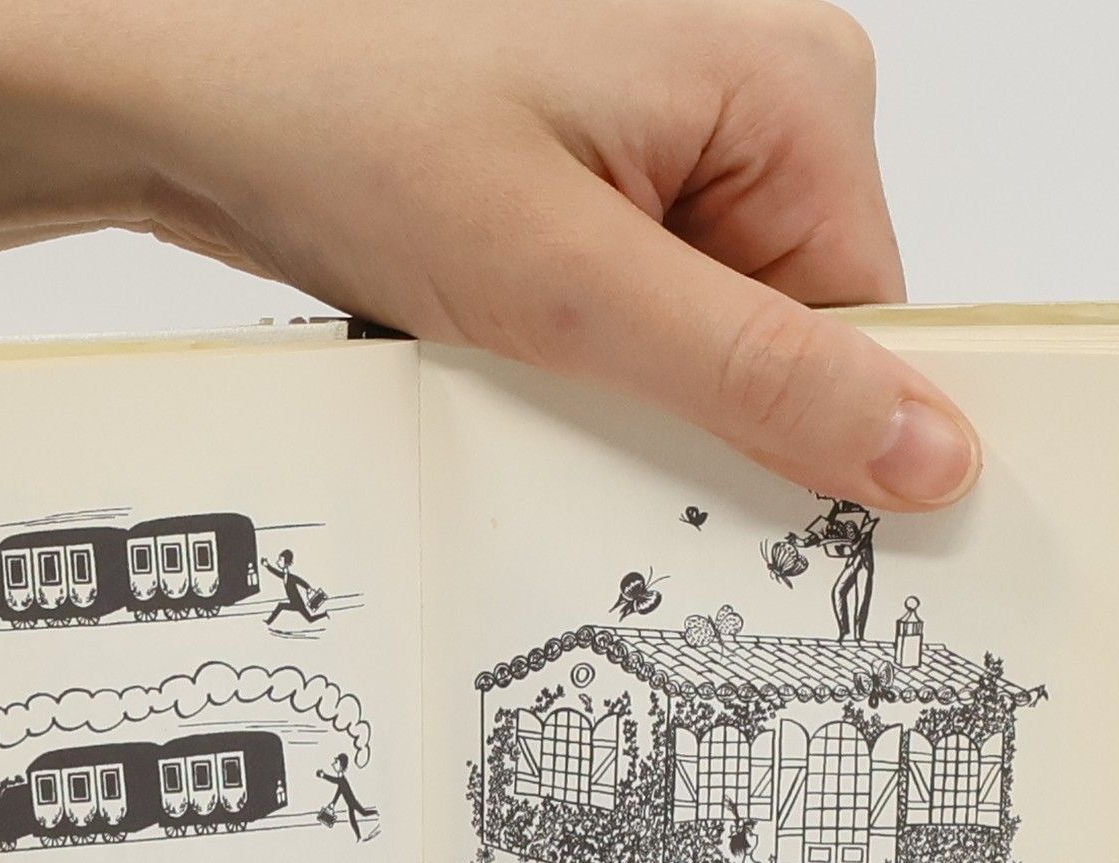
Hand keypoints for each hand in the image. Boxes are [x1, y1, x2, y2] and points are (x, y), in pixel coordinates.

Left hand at [56, 0, 978, 508]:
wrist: (191, 91)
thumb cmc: (353, 124)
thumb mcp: (571, 285)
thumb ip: (756, 376)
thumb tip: (928, 453)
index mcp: (792, 91)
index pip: (874, 328)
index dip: (811, 436)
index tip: (741, 515)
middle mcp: (750, 105)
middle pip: (790, 339)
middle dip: (694, 410)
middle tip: (582, 411)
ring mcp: (670, 146)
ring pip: (707, 344)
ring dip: (622, 394)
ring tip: (523, 362)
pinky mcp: (600, 189)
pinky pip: (639, 322)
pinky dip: (581, 368)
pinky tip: (512, 355)